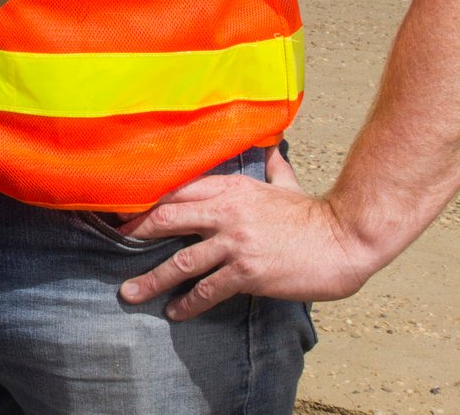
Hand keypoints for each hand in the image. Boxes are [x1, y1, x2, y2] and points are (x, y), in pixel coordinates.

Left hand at [118, 148, 380, 319]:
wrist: (345, 240)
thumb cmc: (315, 215)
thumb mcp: (287, 184)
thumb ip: (273, 167)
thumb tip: (272, 148)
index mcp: (231, 188)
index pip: (177, 190)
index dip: (147, 201)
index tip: (125, 210)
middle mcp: (226, 212)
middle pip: (167, 218)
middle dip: (137, 232)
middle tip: (114, 243)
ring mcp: (235, 242)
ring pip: (181, 261)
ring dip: (151, 279)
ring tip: (130, 292)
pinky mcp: (247, 271)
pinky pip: (208, 288)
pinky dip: (188, 302)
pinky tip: (175, 312)